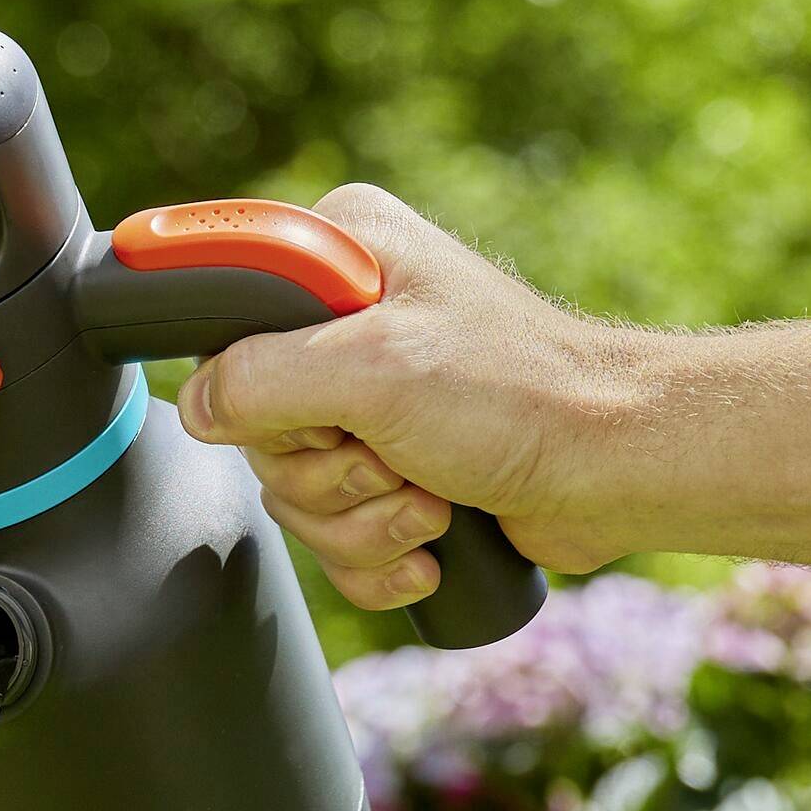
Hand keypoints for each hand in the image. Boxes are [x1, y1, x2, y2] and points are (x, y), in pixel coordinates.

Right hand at [173, 183, 608, 610]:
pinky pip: (331, 533)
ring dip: (360, 521)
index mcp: (339, 255)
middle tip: (392, 458)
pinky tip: (431, 544)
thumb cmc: (523, 397)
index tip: (325, 409)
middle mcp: (344, 320)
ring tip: (430, 500)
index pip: (224, 319)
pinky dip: (377, 555)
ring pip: (292, 490)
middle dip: (327, 473)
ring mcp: (366, 398)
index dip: (259, 389)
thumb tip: (195, 407)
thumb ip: (260, 378)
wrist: (614, 469)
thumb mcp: (373, 370)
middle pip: (254, 427)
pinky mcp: (390, 464)